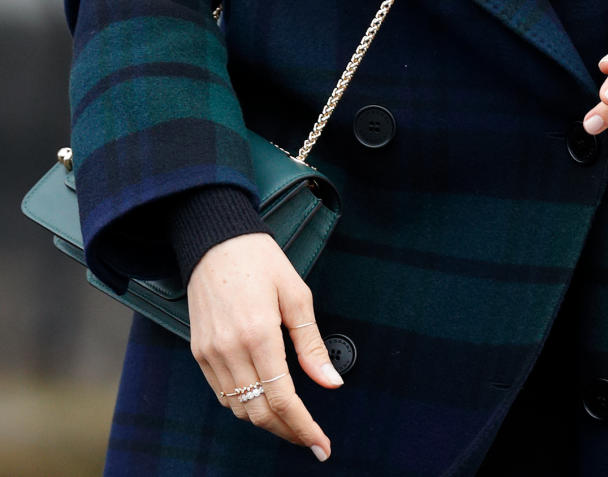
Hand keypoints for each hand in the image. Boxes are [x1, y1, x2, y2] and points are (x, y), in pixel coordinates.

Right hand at [187, 232, 340, 460]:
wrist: (214, 239)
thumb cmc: (260, 260)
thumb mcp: (296, 294)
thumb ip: (311, 344)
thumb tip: (331, 382)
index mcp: (258, 334)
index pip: (282, 399)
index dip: (304, 427)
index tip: (321, 445)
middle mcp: (229, 350)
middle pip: (259, 413)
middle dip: (288, 432)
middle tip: (311, 437)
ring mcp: (210, 353)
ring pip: (239, 409)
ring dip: (267, 421)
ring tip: (292, 420)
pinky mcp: (199, 352)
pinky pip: (222, 393)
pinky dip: (245, 404)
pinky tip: (264, 398)